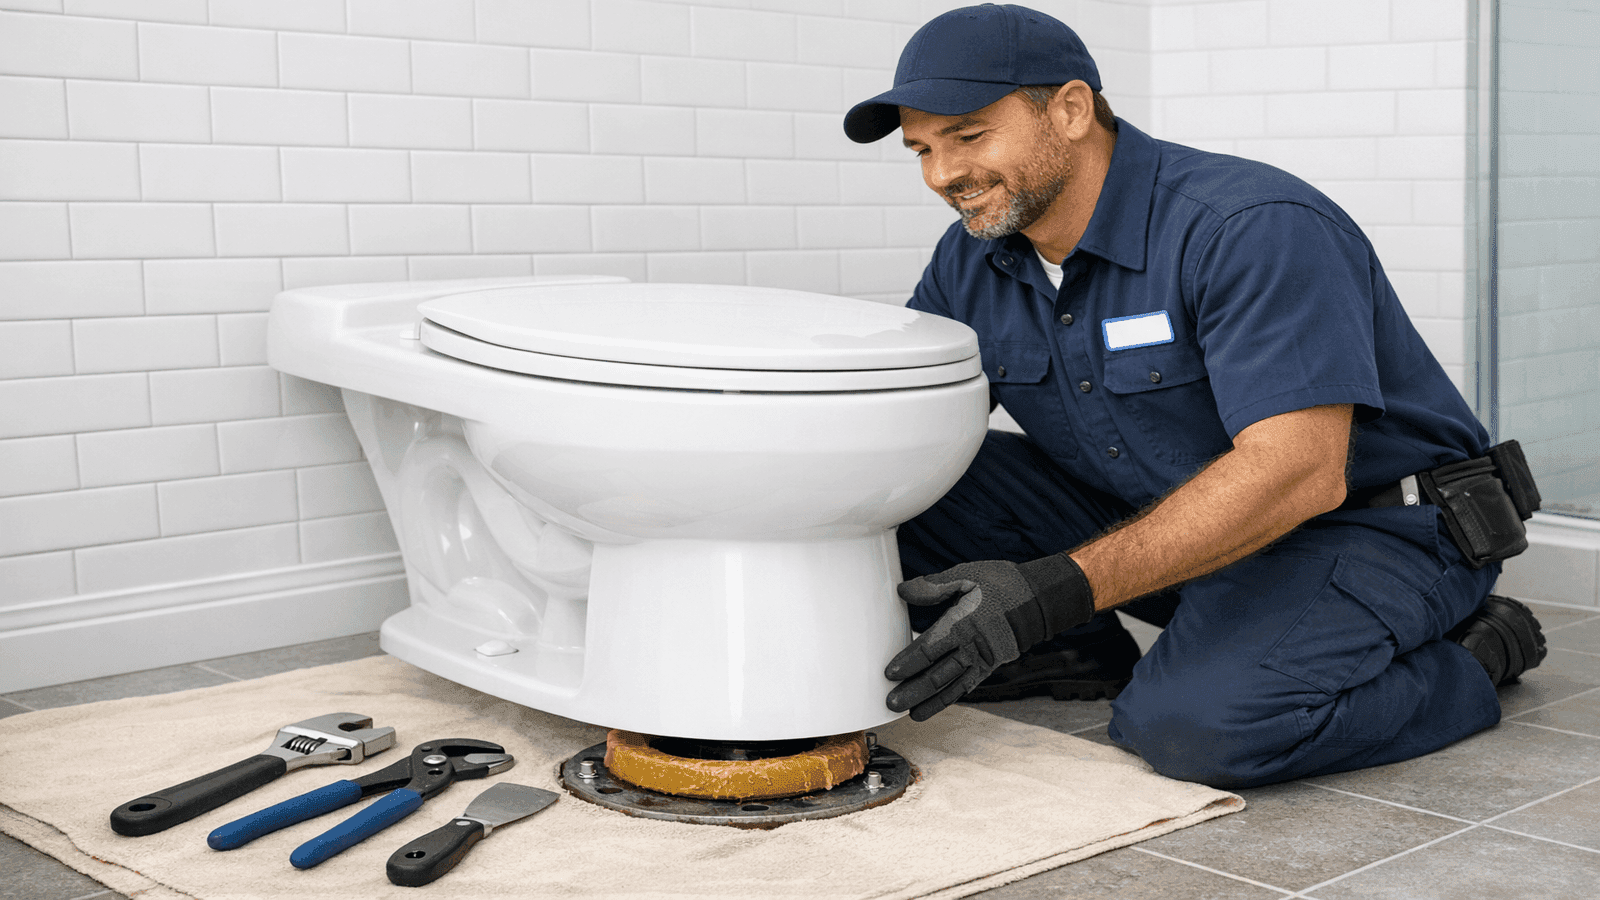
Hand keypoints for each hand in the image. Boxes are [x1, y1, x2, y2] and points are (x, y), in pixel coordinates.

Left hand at [885, 554, 1094, 720]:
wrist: (1038, 600)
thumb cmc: (1000, 584)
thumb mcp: (967, 575)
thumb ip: (934, 586)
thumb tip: (903, 591)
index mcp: (964, 623)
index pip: (930, 648)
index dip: (909, 662)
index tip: (890, 673)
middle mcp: (973, 647)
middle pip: (938, 674)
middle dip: (913, 690)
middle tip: (891, 702)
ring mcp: (982, 660)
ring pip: (951, 686)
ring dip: (929, 701)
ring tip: (909, 714)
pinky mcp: (989, 666)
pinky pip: (966, 687)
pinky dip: (948, 699)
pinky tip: (932, 707)